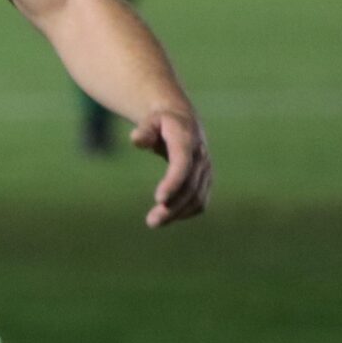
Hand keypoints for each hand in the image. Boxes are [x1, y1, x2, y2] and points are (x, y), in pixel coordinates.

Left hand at [130, 108, 210, 228]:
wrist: (183, 120)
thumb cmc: (161, 121)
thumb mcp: (150, 120)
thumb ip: (144, 130)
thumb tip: (135, 140)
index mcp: (187, 141)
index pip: (182, 164)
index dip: (173, 182)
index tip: (159, 199)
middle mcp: (200, 157)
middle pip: (189, 187)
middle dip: (172, 206)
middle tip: (151, 222)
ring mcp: (206, 170)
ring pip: (197, 198)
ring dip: (177, 213)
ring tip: (154, 222)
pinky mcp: (206, 180)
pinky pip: (200, 201)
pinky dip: (186, 211)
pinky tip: (168, 217)